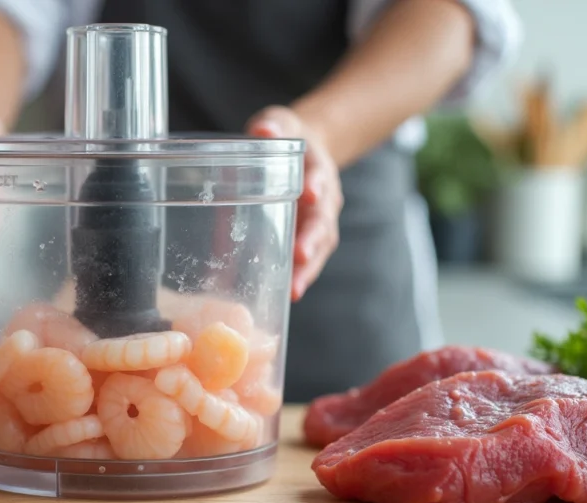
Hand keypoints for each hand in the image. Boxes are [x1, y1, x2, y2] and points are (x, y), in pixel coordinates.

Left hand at [245, 106, 343, 301]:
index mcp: (316, 167)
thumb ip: (272, 126)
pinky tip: (289, 294)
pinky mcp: (308, 237)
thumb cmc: (284, 137)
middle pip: (323, 220)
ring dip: (309, 268)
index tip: (311, 194)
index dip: (317, 185)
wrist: (304, 148)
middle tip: (301, 254)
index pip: (319, 175)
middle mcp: (324, 198)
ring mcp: (319, 221)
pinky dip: (301, 276)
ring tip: (295, 289)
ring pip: (320, 246)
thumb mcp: (279, 123)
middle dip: (312, 238)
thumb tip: (262, 131)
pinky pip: (308, 259)